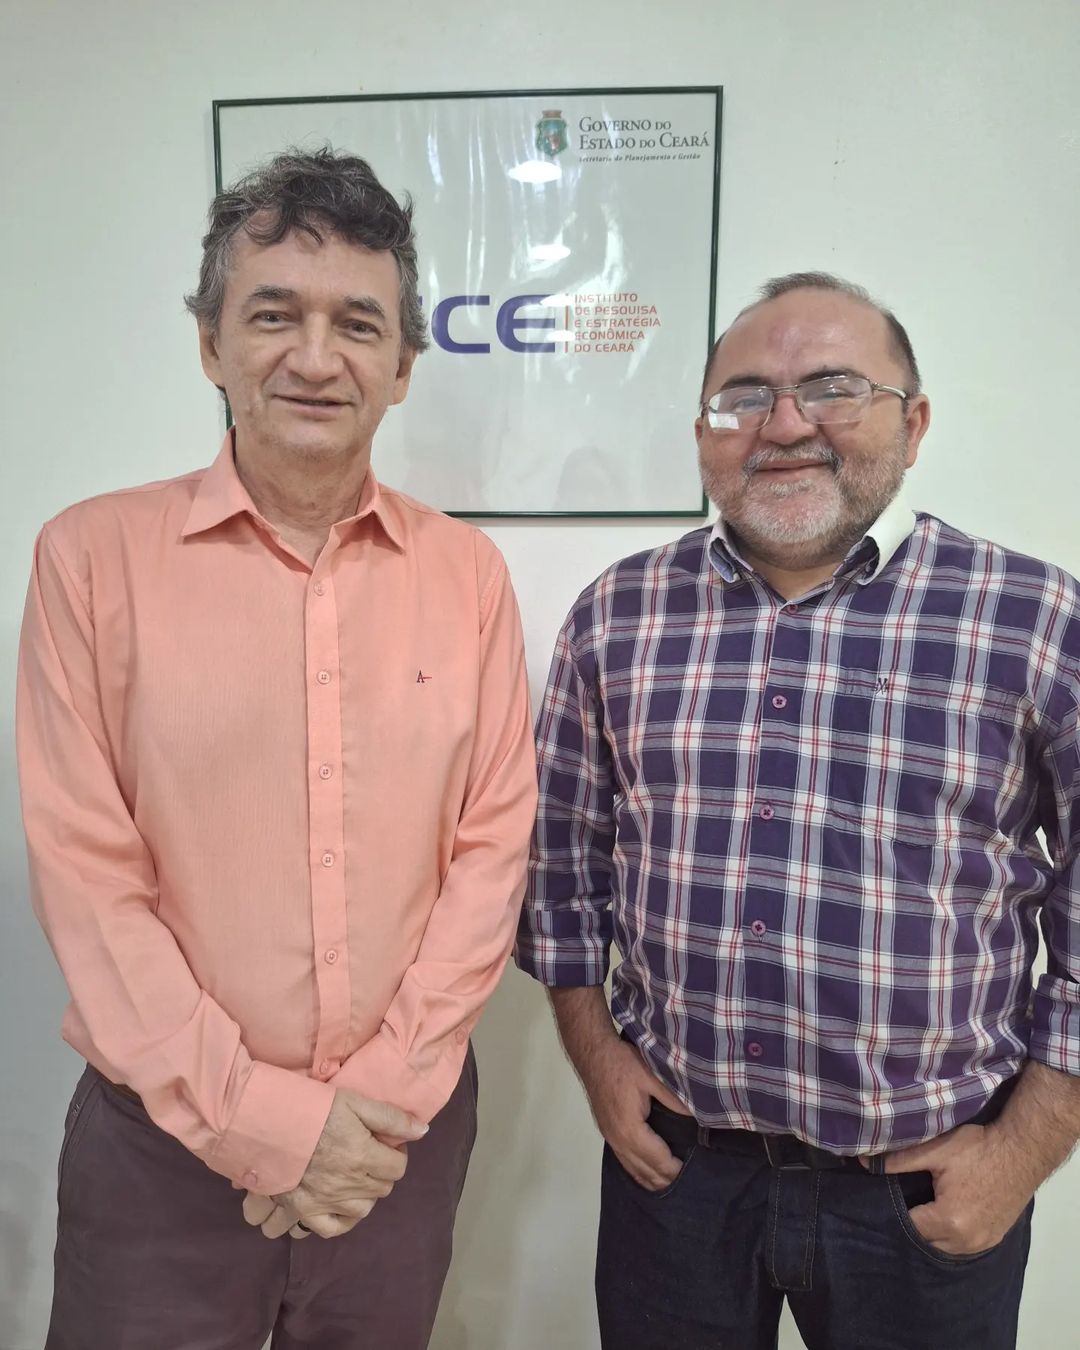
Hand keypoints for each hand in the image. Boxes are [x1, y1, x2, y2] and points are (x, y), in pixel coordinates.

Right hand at [241, 1090, 427, 1239]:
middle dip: (380, 1173)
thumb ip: (390, 1118)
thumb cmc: (313, 1108)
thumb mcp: (355, 1102)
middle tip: (368, 1157)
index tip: (385, 1144)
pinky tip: (339, 1207)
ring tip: (354, 1179)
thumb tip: (423, 1131)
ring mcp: (325, 1201)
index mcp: (363, 1156)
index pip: (398, 1167)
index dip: (396, 1154)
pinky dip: (339, 1222)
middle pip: (381, 1189)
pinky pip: (331, 1229)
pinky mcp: (303, 1211)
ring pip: (361, 1211)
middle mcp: (348, 1185)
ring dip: (363, 1196)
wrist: (267, 1122)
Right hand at [582, 1037, 691, 1191]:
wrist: (592, 1052)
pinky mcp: (607, 1132)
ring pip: (632, 1170)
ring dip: (652, 1179)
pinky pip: (624, 1161)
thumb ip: (674, 1098)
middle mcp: (618, 1140)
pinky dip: (638, 1171)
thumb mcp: (652, 1076)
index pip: (658, 1161)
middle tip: (689, 1181)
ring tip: (672, 1182)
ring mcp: (610, 1138)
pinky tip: (648, 1172)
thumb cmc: (622, 1062)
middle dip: (666, 1180)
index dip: (676, 1169)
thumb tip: (699, 1117)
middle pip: (645, 1172)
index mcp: (630, 1130)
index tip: (694, 1172)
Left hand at [878, 1122, 1034, 1255]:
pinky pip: (961, 1246)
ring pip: (943, 1247)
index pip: (908, 1227)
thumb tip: (863, 1162)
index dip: (893, 1212)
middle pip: (925, 1241)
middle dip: (910, 1224)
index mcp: (948, 1221)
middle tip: (898, 1202)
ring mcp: (982, 1243)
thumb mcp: (935, 1150)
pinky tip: (941, 1215)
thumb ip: (897, 1160)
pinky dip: (949, 1235)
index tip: (883, 1197)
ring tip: (918, 1208)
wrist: (1021, 1151)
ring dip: (930, 1232)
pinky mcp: (993, 1239)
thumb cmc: (978, 1149)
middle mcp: (965, 1241)